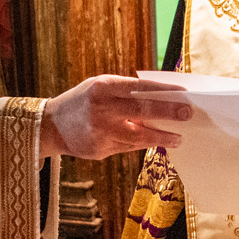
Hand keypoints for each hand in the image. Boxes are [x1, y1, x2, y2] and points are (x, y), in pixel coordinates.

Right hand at [41, 76, 189, 159]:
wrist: (51, 126)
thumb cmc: (83, 101)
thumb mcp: (100, 87)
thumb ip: (126, 93)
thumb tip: (162, 100)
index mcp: (102, 87)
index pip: (139, 87)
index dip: (163, 90)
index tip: (184, 93)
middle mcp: (100, 109)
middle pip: (141, 111)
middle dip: (168, 113)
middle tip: (188, 115)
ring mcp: (100, 132)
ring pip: (138, 136)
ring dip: (161, 137)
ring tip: (178, 137)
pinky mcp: (99, 150)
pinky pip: (128, 147)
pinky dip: (144, 144)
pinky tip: (158, 142)